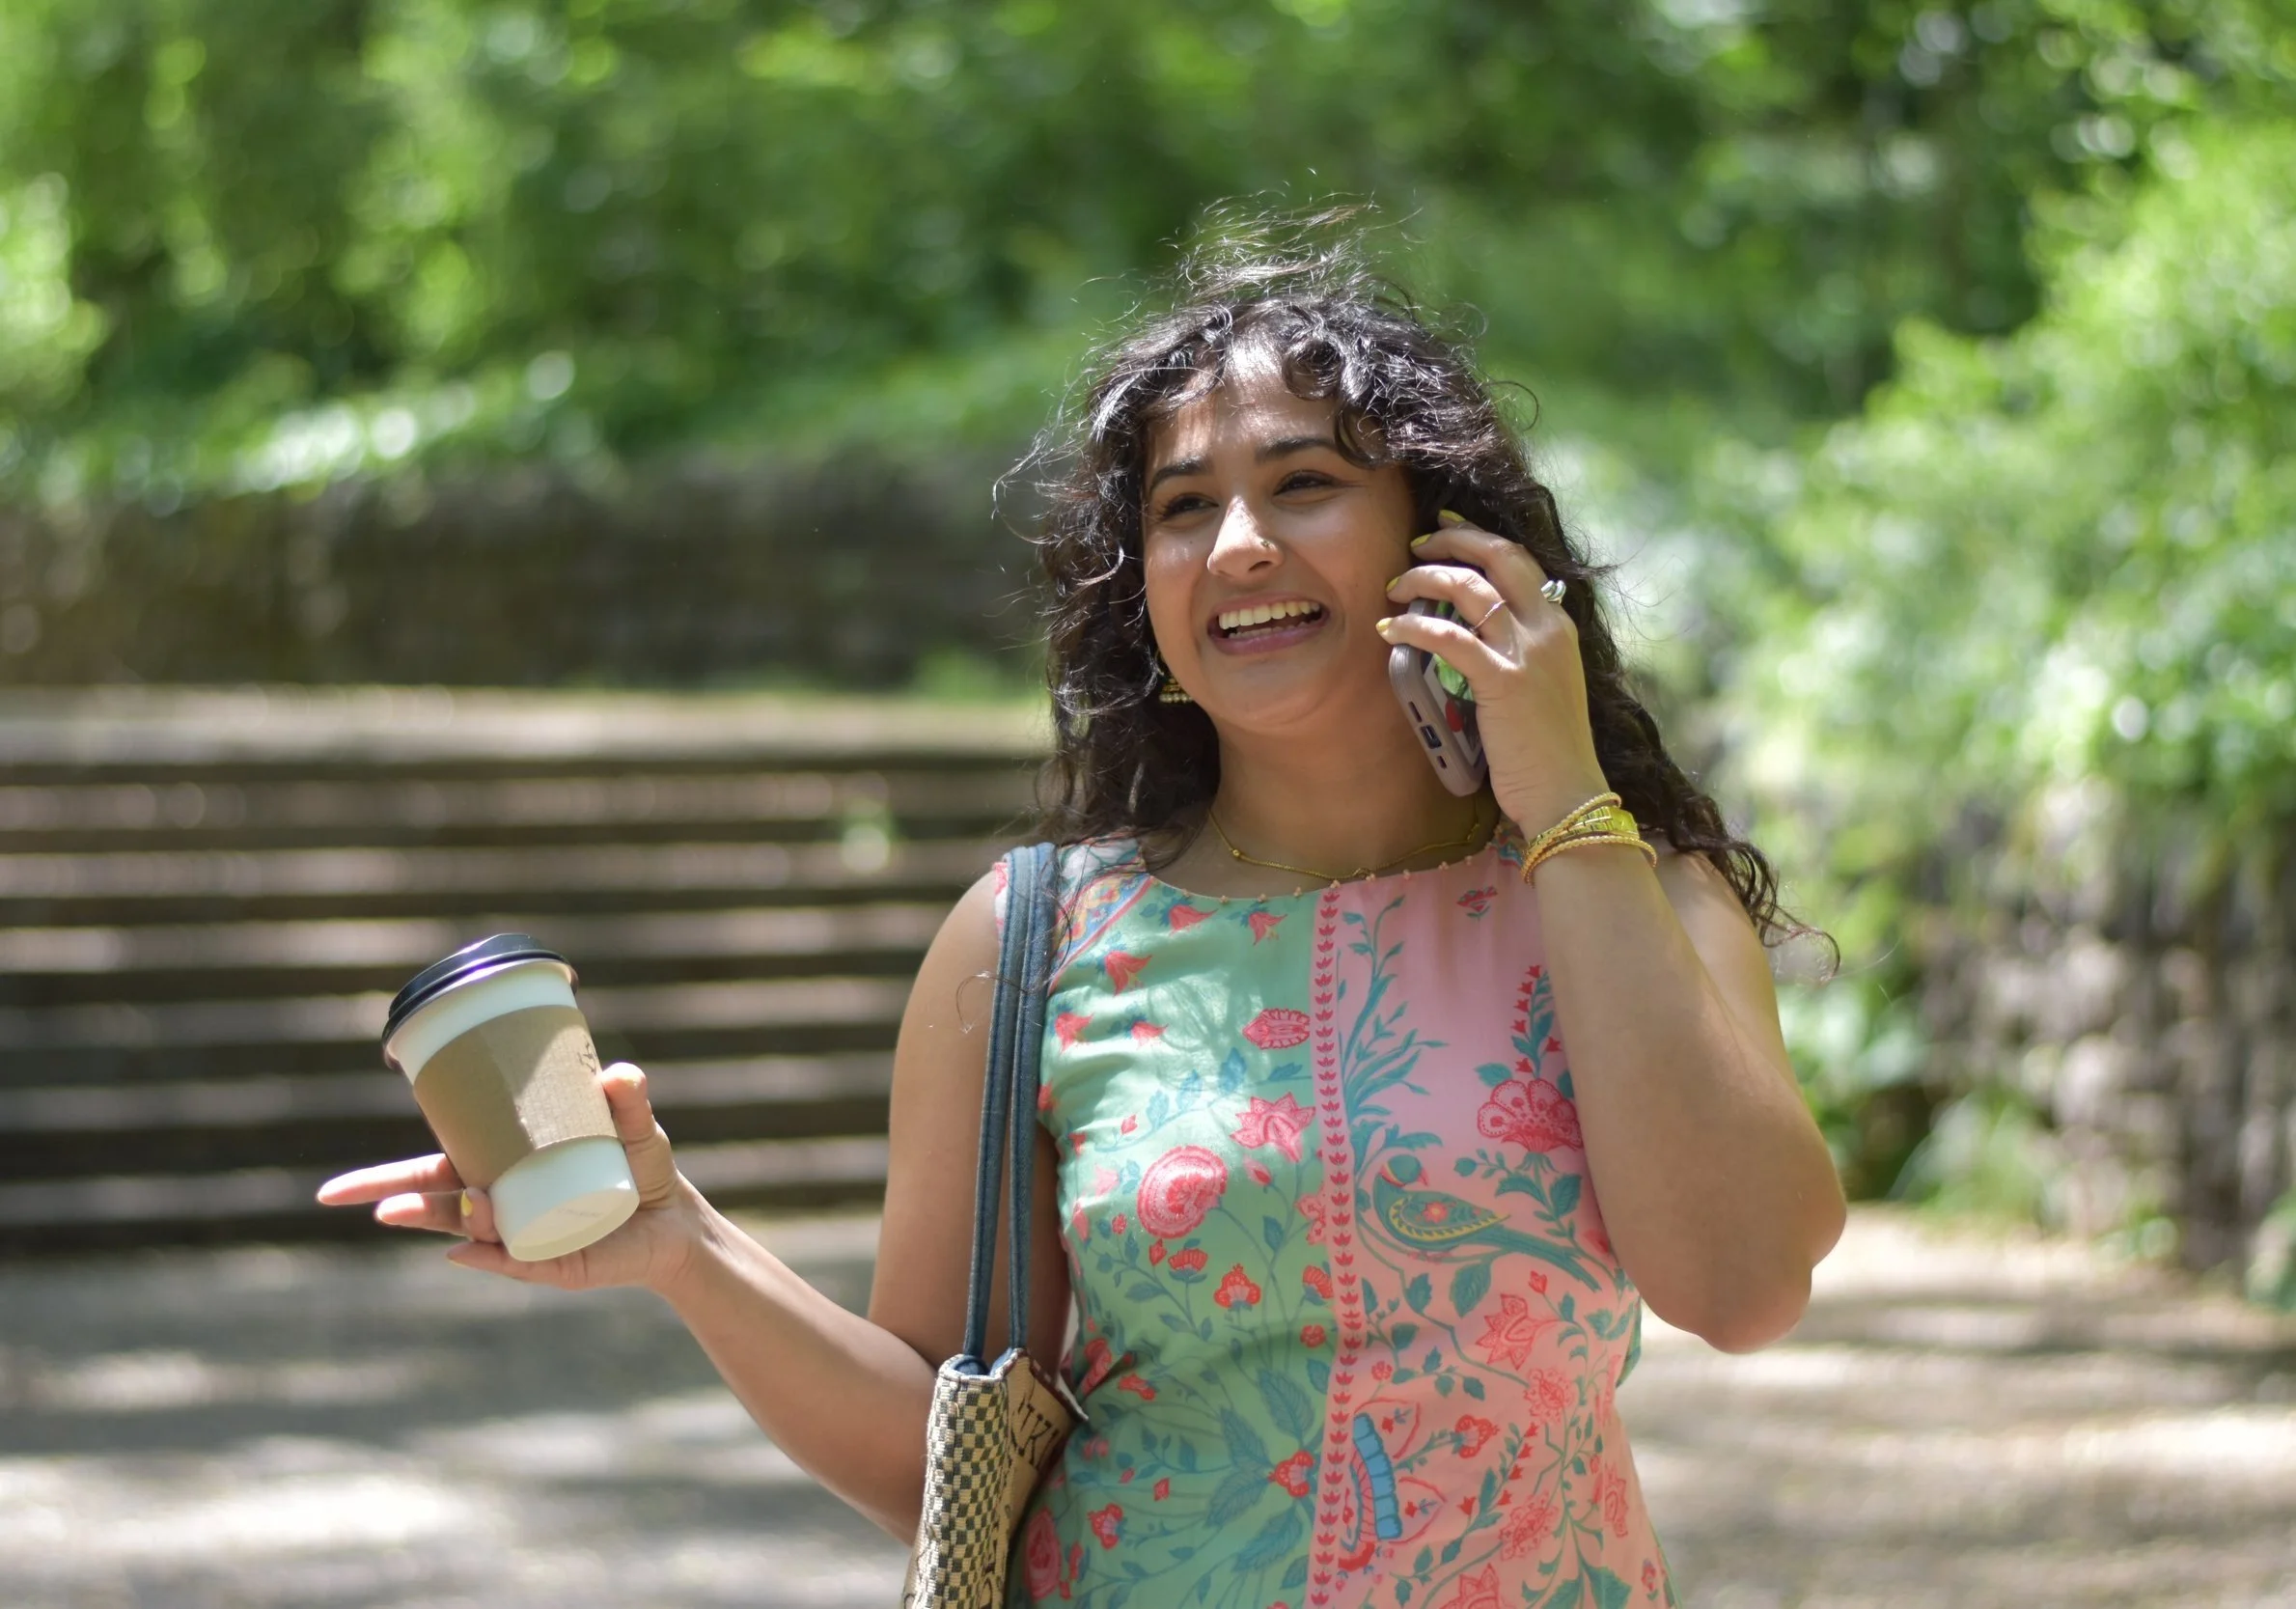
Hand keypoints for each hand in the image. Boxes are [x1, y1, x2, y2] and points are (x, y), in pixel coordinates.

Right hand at [315, 1062, 703, 1294]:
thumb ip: (627, 1099)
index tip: (335, 1190)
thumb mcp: (634, 1128)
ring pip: (475, 1233)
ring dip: (458, 1222)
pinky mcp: (553, 1266)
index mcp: (501, 1168)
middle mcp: (503, 1204)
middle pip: (437, 1205)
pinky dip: (492, 1259)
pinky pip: (515, 1265)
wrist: (676, 1221)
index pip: (435, 1170)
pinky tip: (468, 1252)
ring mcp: (523, 1238)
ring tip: (464, 1206)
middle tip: (368, 1204)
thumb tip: (615, 1076)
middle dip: (398, 1204)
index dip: (387, 1177)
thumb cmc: (641, 1167)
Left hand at [1379, 512, 1610, 833]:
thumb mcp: (1547, 686)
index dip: (1479, 538)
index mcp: (1559, 627)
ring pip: (1470, 589)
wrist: (1567, 793)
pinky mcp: (1503, 681)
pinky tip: (1390, 628)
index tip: (1445, 527)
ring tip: (1394, 588)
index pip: (1519, 562)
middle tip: (1416, 545)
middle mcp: (1548, 630)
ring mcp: (1528, 653)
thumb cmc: (1549, 749)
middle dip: (1451, 542)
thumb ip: (1523, 654)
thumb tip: (1481, 635)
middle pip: (1498, 558)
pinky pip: (1449, 637)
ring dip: (1425, 578)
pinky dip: (1415, 626)